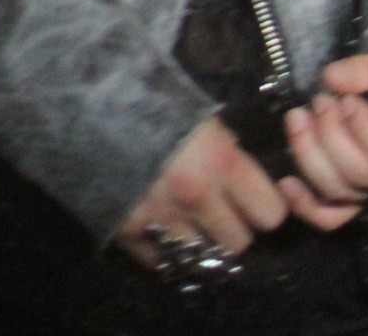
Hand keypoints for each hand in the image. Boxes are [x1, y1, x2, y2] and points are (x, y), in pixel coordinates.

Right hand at [115, 115, 286, 269]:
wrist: (97, 113)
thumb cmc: (160, 108)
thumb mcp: (206, 121)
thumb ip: (228, 151)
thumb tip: (242, 169)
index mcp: (225, 164)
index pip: (270, 214)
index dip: (267, 209)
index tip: (258, 204)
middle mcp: (198, 197)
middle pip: (239, 243)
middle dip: (235, 231)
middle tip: (225, 218)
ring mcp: (163, 218)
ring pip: (201, 256)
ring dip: (200, 244)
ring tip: (193, 228)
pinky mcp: (129, 231)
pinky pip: (160, 259)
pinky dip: (164, 251)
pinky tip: (163, 233)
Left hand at [275, 51, 367, 231]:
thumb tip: (333, 77)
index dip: (367, 131)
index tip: (347, 101)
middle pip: (365, 174)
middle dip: (333, 137)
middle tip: (319, 102)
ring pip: (343, 191)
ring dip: (312, 156)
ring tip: (300, 119)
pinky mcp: (362, 205)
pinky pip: (332, 217)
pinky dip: (305, 204)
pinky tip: (287, 181)